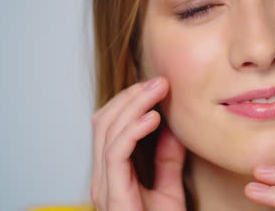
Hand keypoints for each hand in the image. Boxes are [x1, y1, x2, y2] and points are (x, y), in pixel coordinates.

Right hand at [90, 77, 186, 210]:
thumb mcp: (169, 188)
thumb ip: (168, 159)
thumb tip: (172, 128)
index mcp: (112, 171)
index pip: (110, 124)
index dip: (131, 101)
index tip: (157, 86)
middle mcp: (102, 175)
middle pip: (104, 121)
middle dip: (131, 96)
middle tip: (159, 81)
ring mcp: (104, 184)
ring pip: (107, 130)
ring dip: (133, 104)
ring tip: (158, 90)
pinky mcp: (112, 194)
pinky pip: (116, 152)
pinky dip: (133, 130)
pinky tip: (153, 118)